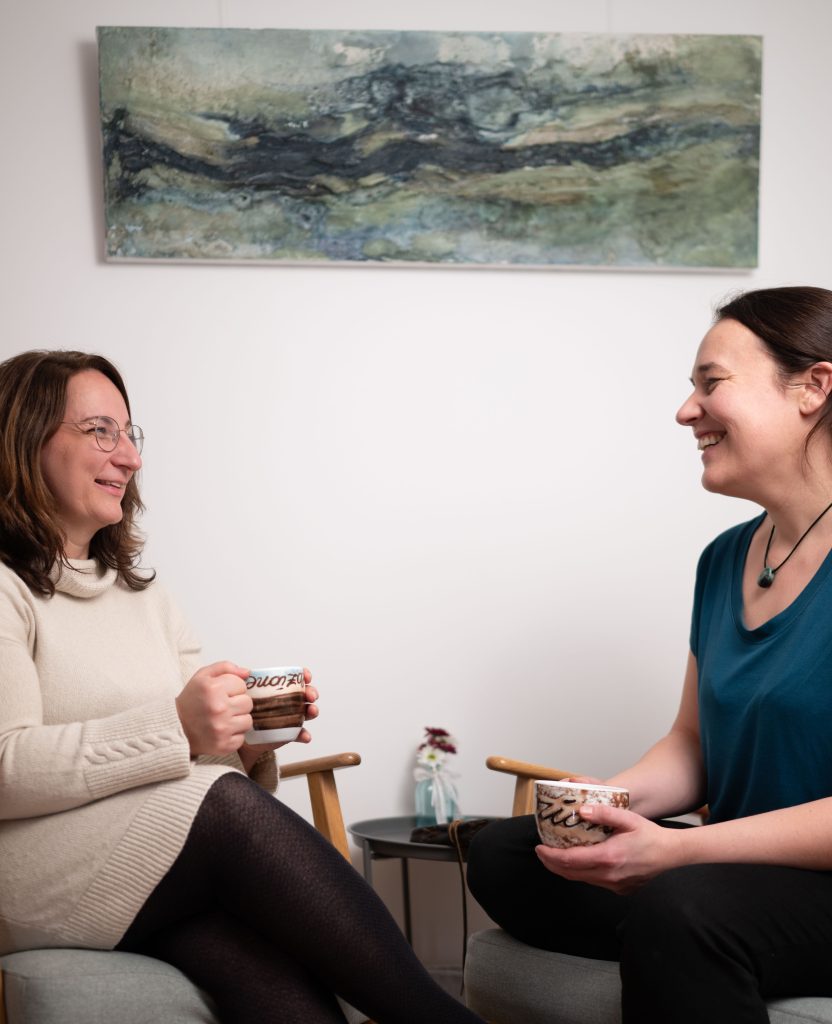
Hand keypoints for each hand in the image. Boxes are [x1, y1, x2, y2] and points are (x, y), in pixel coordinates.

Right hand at [176, 661, 251, 755]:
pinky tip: (221, 731)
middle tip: (222, 706)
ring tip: (223, 719)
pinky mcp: (223, 745)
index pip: (242, 685)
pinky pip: (242, 738)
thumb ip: (226, 668)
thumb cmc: (190, 701)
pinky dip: (233, 735)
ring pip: (247, 721)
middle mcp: (219, 708)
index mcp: (213, 688)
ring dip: (238, 720)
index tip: (222, 693)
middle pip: (247, 703)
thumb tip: (247, 672)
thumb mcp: (203, 676)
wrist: (174, 727)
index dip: (233, 688)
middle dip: (237, 703)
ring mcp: (222, 729)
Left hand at [242, 667, 318, 754]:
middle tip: (310, 696)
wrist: (242, 733)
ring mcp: (291, 717)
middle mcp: (289, 701)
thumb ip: (237, 675)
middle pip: (306, 694)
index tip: (306, 677)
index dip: (305, 676)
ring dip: (313, 711)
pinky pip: (300, 734)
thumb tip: (246, 672)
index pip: (296, 678)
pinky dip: (305, 735)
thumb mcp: (239, 689)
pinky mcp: (289, 733)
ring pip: (308, 712)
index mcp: (280, 688)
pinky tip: (305, 736)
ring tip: (311, 711)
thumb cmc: (243, 708)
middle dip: (312, 692)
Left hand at [535, 802, 683, 894]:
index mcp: (608, 857)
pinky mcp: (619, 889)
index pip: (570, 860)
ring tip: (554, 855)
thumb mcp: (627, 818)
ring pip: (581, 879)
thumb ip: (603, 813)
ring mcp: (614, 885)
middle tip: (541, 851)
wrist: (670, 853)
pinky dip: (580, 873)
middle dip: (552, 863)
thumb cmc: (649, 834)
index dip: (551, 855)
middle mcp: (609, 875)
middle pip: (571, 873)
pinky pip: (593, 882)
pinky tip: (577, 862)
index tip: (540, 847)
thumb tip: (580, 811)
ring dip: (564, 869)